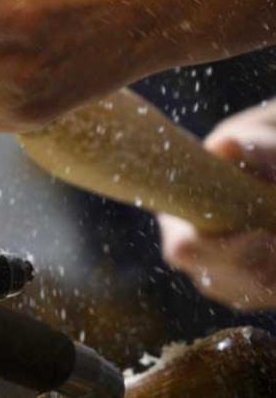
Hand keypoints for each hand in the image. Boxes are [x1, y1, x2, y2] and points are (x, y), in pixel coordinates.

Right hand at [160, 101, 275, 309]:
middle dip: (261, 263)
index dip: (222, 250)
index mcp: (176, 219)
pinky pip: (268, 296)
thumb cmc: (253, 155)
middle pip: (218, 280)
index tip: (263, 234)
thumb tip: (227, 146)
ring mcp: (216, 277)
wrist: (263, 173)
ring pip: (249, 293)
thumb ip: (246, 151)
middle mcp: (190, 255)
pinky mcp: (245, 291)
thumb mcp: (252, 147)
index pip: (185, 250)